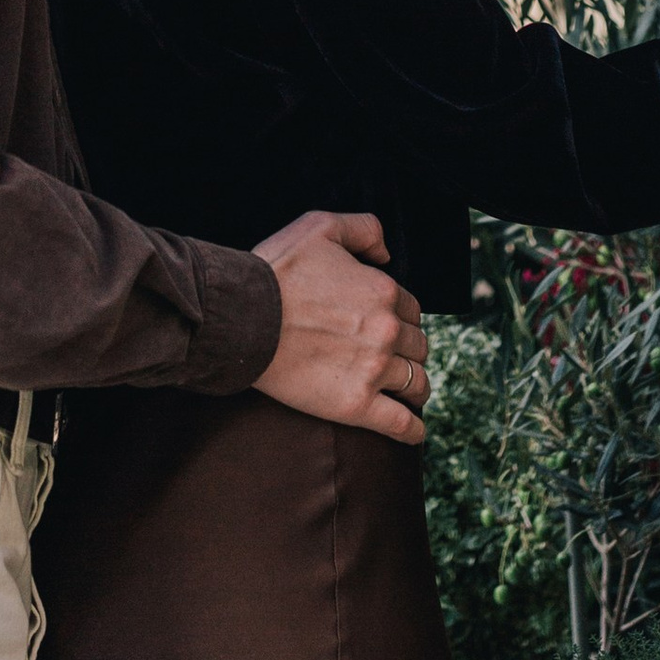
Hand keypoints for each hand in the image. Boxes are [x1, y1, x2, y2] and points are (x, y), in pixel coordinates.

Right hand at [252, 209, 429, 445]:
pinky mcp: (355, 404)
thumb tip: (387, 254)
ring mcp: (374, 369)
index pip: (412, 310)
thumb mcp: (320, 227)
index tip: (388, 327)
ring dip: (416, 387)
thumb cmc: (275, 271)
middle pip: (418, 346)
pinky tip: (414, 432)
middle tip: (393, 358)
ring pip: (416, 383)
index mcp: (384, 291)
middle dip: (409, 351)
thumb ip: (363, 229)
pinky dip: (412, 430)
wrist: (241, 317)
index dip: (401, 318)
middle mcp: (387, 330)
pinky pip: (400, 423)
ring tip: (409, 393)